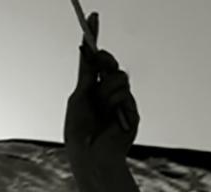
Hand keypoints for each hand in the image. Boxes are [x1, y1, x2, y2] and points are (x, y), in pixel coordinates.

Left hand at [64, 13, 139, 169]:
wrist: (92, 155)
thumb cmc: (79, 132)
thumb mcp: (78, 97)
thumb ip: (86, 75)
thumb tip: (86, 50)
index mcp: (90, 88)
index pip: (93, 59)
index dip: (93, 37)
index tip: (93, 16)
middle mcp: (105, 93)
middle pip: (109, 63)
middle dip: (103, 60)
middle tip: (98, 63)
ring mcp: (120, 102)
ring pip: (118, 78)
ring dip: (107, 91)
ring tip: (101, 109)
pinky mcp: (131, 112)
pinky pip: (125, 94)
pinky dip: (115, 103)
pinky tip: (113, 118)